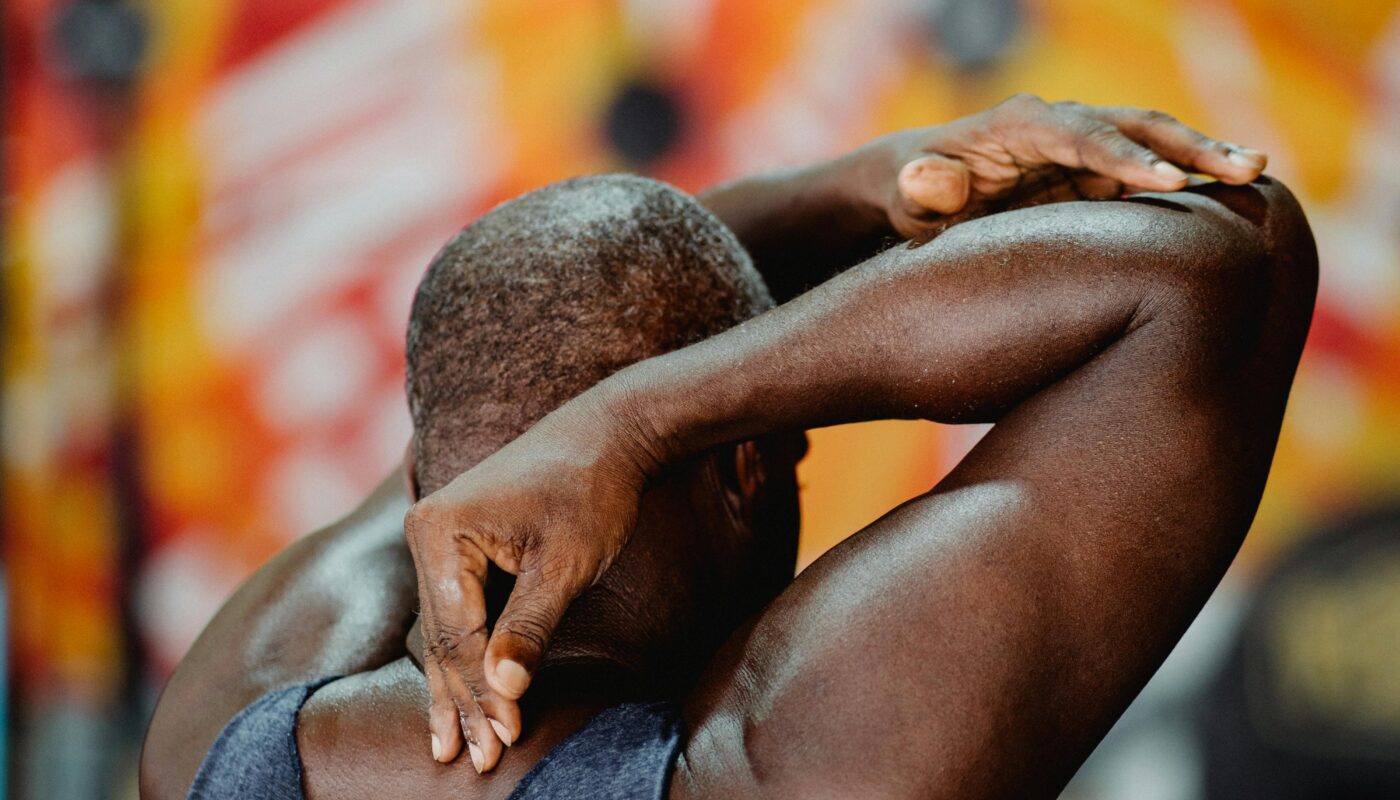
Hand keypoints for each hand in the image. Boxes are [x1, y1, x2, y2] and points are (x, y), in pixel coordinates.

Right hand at [403, 396, 649, 771]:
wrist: (608, 435)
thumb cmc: (590, 492)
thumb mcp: (565, 565)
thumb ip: (530, 627)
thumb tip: (503, 687)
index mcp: (440, 533)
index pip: (458, 633)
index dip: (482, 689)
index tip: (505, 736)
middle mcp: (428, 534)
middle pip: (444, 637)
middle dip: (464, 701)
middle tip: (477, 762)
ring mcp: (440, 541)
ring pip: (447, 632)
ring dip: (459, 689)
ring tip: (456, 750)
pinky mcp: (460, 548)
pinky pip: (458, 614)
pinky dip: (467, 657)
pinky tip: (461, 701)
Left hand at [853, 93, 1267, 238]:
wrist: (919, 183)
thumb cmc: (912, 189)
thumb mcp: (907, 192)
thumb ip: (921, 187)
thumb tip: (937, 179)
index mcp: (1021, 125)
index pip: (1081, 134)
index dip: (1123, 157)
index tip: (1167, 184)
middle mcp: (1061, 125)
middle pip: (1133, 127)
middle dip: (1189, 147)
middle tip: (1247, 167)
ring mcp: (1083, 147)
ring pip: (1152, 143)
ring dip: (1204, 157)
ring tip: (1257, 172)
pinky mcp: (1094, 173)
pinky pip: (1149, 170)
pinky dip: (1190, 179)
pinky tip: (1236, 196)